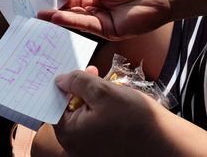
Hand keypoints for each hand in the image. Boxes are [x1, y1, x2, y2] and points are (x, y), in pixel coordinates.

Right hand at [38, 0, 171, 39]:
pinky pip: (85, 26)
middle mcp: (96, 7)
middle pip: (72, 11)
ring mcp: (101, 20)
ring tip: (44, 16)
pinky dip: (71, 22)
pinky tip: (59, 18)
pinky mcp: (106, 31)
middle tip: (39, 12)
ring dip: (59, 18)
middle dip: (55, 11)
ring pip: (76, 19)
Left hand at [54, 69, 174, 156]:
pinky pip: (93, 125)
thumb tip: (60, 79)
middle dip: (79, 89)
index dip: (63, 85)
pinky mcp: (101, 149)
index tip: (72, 72)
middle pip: (68, 109)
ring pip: (82, 115)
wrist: (167, 144)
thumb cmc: (135, 119)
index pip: (55, 104)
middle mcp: (75, 145)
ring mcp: (88, 149)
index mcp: (69, 133)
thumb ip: (78, 82)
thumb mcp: (103, 91)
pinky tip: (112, 101)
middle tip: (92, 74)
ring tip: (106, 86)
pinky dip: (98, 111)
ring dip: (90, 98)